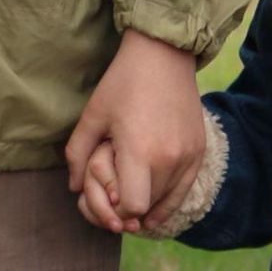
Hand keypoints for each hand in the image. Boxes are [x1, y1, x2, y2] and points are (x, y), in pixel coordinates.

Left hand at [65, 30, 205, 234]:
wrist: (163, 55)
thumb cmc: (122, 83)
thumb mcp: (92, 116)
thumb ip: (77, 155)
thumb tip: (74, 188)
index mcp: (139, 152)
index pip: (131, 207)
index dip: (115, 209)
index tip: (106, 197)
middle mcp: (168, 159)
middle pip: (147, 207)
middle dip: (127, 208)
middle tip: (113, 197)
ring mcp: (187, 156)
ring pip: (165, 201)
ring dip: (146, 203)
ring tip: (131, 193)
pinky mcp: (198, 151)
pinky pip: (183, 190)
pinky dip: (167, 203)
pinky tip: (152, 215)